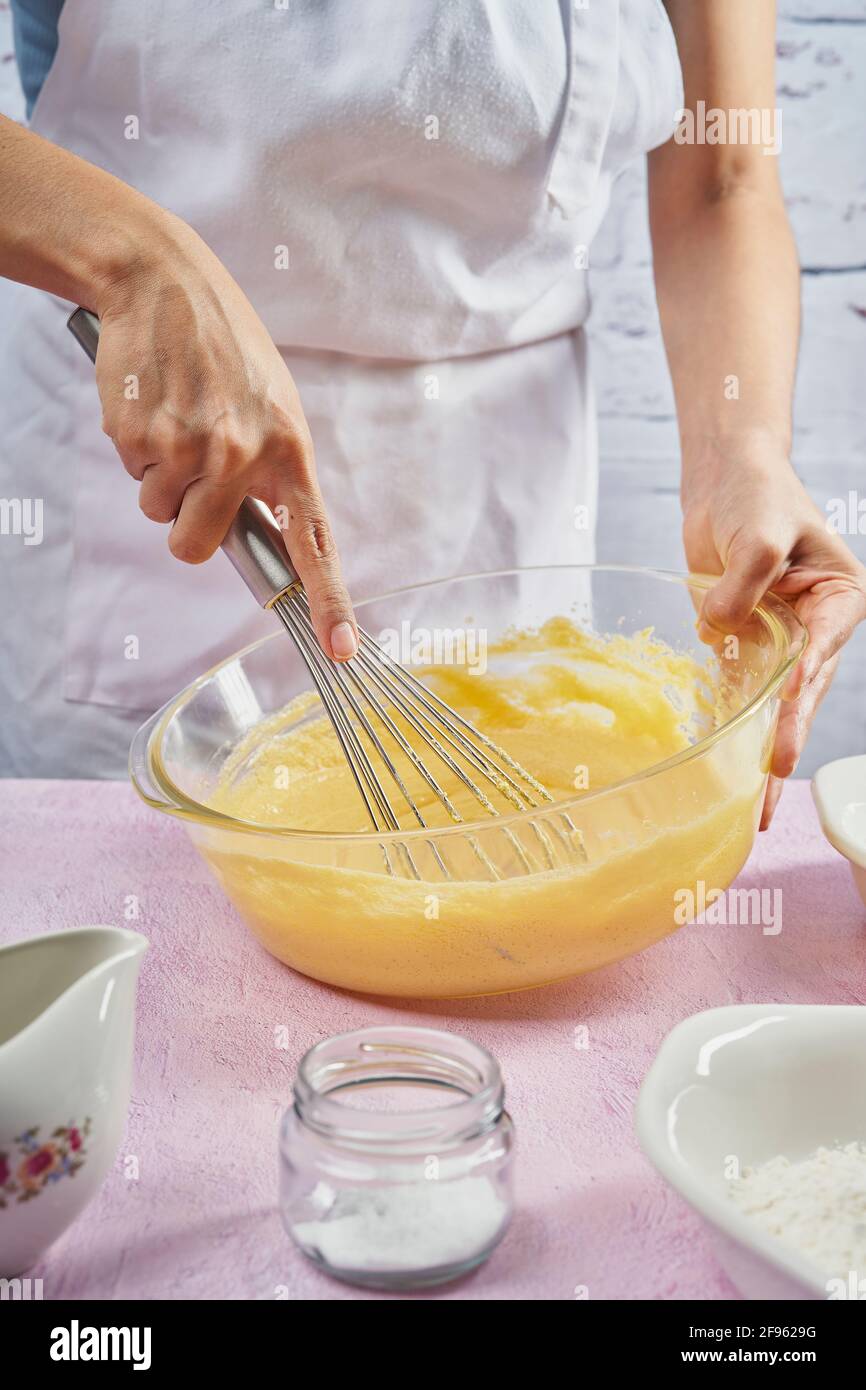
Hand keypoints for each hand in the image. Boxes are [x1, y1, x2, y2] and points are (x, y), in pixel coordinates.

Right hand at [93, 215, 356, 660]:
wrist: (162, 279)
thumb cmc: (224, 346)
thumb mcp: (271, 404)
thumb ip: (270, 471)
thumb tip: (261, 533)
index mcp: (289, 450)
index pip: (313, 542)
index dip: (329, 602)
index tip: (339, 650)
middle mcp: (241, 454)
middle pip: (197, 544)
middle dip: (185, 525)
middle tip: (191, 472)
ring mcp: (186, 446)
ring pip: (158, 511)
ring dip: (159, 479)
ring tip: (175, 418)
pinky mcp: (139, 433)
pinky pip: (132, 472)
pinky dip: (136, 448)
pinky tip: (153, 402)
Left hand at [682, 441, 865, 828]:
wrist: (725, 478)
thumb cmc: (757, 495)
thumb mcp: (760, 532)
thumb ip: (745, 582)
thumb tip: (718, 629)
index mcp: (838, 599)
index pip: (821, 650)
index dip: (803, 690)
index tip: (786, 725)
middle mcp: (814, 626)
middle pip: (801, 691)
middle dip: (787, 739)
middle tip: (774, 783)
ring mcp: (778, 638)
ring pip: (771, 702)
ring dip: (761, 748)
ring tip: (754, 803)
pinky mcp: (742, 641)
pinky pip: (738, 689)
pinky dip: (732, 725)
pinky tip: (725, 769)